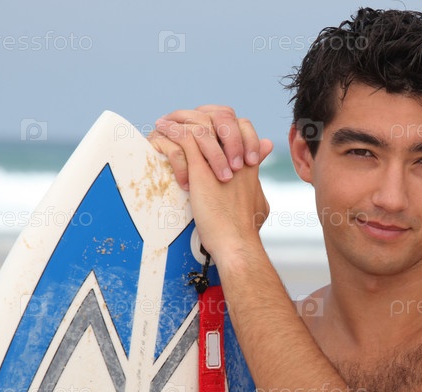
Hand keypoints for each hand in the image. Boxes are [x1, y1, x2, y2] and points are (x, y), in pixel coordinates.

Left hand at [148, 107, 273, 260]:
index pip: (244, 127)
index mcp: (250, 166)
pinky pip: (185, 140)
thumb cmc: (245, 231)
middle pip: (224, 119)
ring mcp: (219, 162)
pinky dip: (172, 133)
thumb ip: (256, 185)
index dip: (228, 124)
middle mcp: (236, 158)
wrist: (237, 243)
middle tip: (187, 121)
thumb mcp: (258, 202)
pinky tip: (163, 130)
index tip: (210, 129)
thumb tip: (256, 180)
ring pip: (203, 125)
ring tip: (168, 123)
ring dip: (184, 122)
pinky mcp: (200, 171)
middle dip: (205, 117)